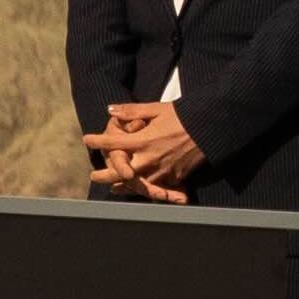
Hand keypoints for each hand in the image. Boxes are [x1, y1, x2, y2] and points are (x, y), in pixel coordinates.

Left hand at [85, 95, 203, 195]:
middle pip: (120, 171)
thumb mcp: (156, 109)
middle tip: (93, 176)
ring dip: (123, 185)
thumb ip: (131, 111)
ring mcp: (161, 171)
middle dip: (105, 174)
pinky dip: (144, 188)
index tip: (87, 140)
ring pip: (137, 184)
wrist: (210, 129)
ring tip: (113, 188)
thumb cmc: (183, 115)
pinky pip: (155, 187)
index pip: (114, 143)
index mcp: (143, 140)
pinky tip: (138, 190)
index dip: (98, 141)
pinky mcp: (173, 178)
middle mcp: (149, 159)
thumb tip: (110, 109)